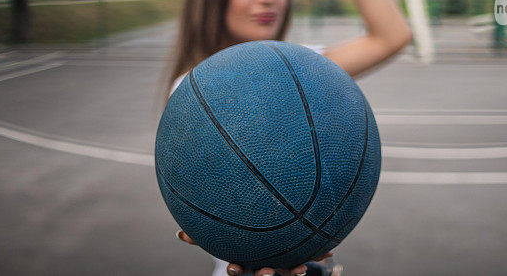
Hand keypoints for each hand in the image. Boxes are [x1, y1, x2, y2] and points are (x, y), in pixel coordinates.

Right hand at [177, 230, 332, 275]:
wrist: (269, 243)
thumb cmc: (236, 238)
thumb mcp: (219, 238)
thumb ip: (199, 237)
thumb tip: (178, 235)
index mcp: (244, 260)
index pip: (238, 269)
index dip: (236, 270)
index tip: (232, 267)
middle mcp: (262, 264)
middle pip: (263, 274)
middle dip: (265, 275)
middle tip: (266, 272)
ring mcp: (280, 262)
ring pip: (286, 271)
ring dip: (293, 271)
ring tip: (301, 268)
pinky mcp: (297, 256)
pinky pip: (308, 256)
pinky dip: (318, 255)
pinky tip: (328, 251)